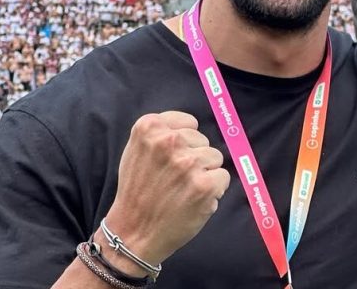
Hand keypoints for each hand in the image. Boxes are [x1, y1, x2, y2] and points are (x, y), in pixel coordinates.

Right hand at [102, 111, 229, 267]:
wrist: (133, 232)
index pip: (189, 123)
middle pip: (203, 140)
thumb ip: (161, 133)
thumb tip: (193, 127)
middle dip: (194, 157)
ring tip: (182, 189)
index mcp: (149, 127)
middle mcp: (169, 141)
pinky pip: (223, 177)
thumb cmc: (137, 191)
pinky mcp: (204, 184)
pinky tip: (193, 199)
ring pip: (215, 157)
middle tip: (173, 178)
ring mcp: (188, 163)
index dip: (184, 142)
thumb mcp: (137, 150)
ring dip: (204, 173)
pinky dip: (214, 189)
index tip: (170, 158)